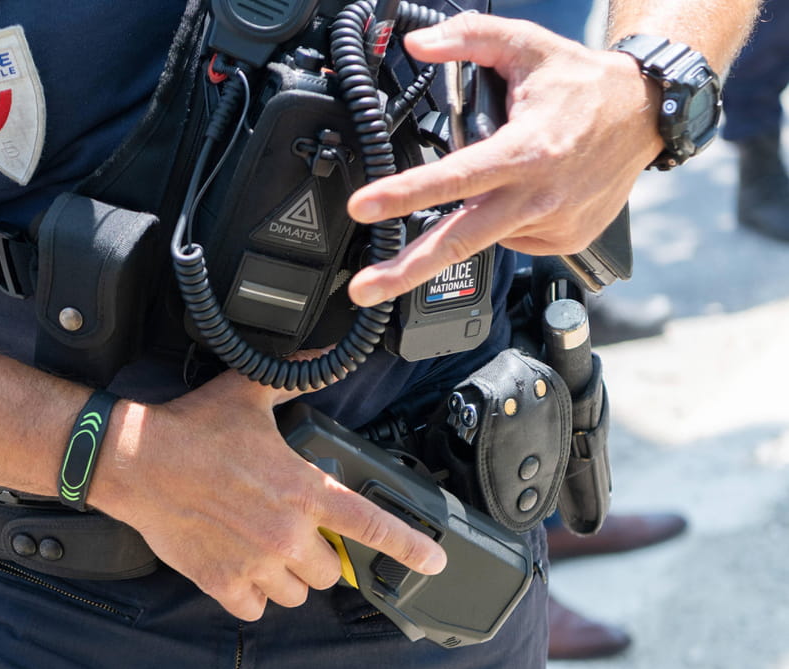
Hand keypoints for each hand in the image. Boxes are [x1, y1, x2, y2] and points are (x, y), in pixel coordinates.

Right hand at [89, 372, 446, 620]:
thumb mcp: (248, 394)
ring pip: (297, 594)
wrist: (135, 462)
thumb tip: (320, 353)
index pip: (374, 526)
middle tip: (295, 537)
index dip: (411, 547)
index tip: (434, 561)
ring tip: (265, 553)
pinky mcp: (222, 583)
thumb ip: (293, 377)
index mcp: (304, 490)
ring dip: (288, 579)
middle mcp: (287, 534)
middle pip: (332, 573)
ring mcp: (255, 563)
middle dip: (319, 557)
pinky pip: (256, 608)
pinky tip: (240, 571)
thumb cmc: (191, 429)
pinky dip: (252, 596)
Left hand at [346, 13, 661, 306]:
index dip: (404, 194)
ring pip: (486, 232)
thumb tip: (419, 43)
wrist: (647, 114)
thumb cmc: (585, 85)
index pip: (454, 177)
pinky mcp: (564, 240)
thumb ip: (471, 36)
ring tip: (512, 175)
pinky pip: (514, 237)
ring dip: (476, 212)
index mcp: (525, 150)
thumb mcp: (528, 45)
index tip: (364, 208)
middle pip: (459, 241)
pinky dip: (507, 217)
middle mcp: (538, 195)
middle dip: (405, 271)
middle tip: (363, 290)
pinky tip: (530, 189)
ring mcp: (552, 223)